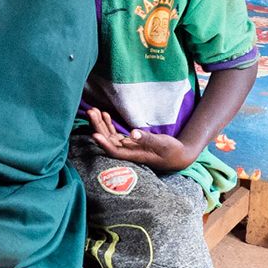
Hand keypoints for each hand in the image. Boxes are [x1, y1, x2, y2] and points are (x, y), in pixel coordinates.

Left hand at [85, 107, 199, 172]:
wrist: (177, 157)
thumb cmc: (172, 151)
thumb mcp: (162, 144)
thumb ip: (147, 139)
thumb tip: (132, 134)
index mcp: (135, 155)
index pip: (115, 151)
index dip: (103, 144)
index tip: (94, 134)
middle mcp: (128, 152)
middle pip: (107, 141)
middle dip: (97, 127)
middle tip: (90, 112)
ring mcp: (127, 147)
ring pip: (109, 136)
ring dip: (100, 124)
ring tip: (92, 110)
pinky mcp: (129, 142)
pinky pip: (114, 134)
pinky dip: (108, 124)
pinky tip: (103, 114)